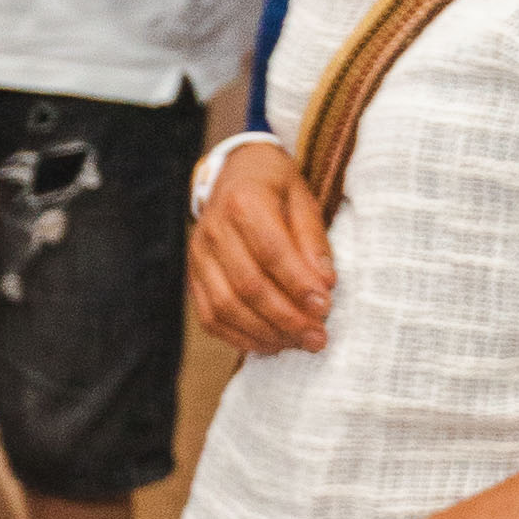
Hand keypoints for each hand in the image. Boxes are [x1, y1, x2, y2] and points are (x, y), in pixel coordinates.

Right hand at [187, 137, 335, 356]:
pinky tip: (270, 343)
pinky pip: (210, 317)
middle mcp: (214, 230)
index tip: (324, 307)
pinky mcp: (193, 277)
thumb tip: (325, 284)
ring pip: (226, 307)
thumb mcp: (304, 199)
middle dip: (286, 318)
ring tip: (298, 343)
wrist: (235, 175)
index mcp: (244, 202)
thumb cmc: (275, 188)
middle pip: (247, 285)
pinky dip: (240, 337)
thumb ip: (312, 241)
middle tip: (317, 337)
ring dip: (265, 333)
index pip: (271, 251)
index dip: (298, 284)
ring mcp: (198, 256)